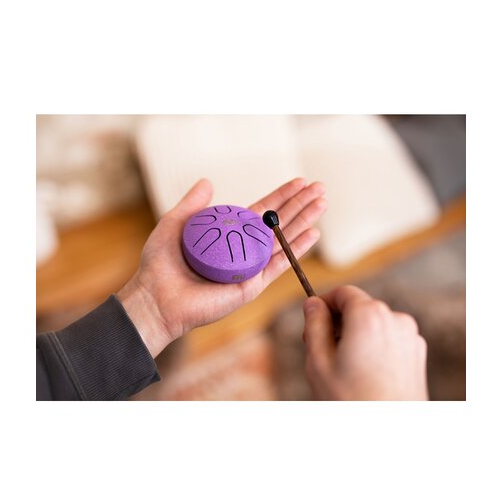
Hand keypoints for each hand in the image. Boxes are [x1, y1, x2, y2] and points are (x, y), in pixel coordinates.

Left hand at [119, 178, 326, 356]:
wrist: (156, 298)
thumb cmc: (161, 264)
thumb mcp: (175, 224)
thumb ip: (193, 204)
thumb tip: (207, 181)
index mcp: (229, 235)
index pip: (262, 212)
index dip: (281, 196)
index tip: (299, 182)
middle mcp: (243, 250)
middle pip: (279, 223)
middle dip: (300, 205)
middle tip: (320, 188)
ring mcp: (250, 268)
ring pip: (284, 240)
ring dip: (304, 221)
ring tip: (322, 203)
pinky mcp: (252, 285)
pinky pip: (278, 264)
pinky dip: (296, 249)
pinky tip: (313, 233)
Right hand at [303, 286, 428, 399]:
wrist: (389, 435)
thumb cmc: (352, 402)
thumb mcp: (319, 361)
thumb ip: (314, 325)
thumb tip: (312, 303)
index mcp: (369, 316)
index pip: (343, 292)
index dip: (323, 303)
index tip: (311, 320)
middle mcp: (395, 319)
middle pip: (359, 307)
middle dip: (338, 322)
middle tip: (319, 349)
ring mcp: (409, 337)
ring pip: (373, 323)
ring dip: (355, 335)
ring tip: (341, 367)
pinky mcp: (416, 353)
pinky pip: (388, 338)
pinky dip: (373, 346)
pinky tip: (362, 373)